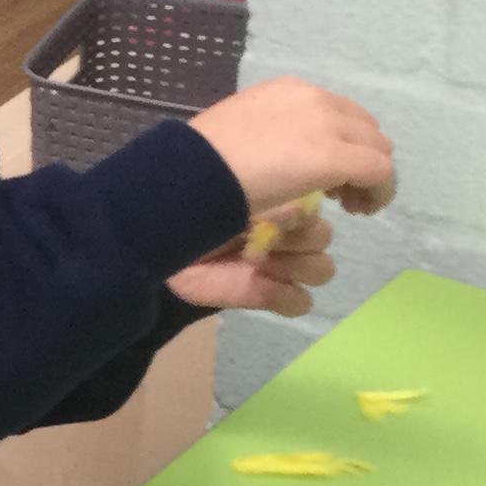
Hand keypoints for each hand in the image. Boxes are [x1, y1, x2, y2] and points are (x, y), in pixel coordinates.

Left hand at [167, 200, 337, 317]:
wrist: (161, 236)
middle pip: (323, 237)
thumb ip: (283, 197)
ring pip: (321, 268)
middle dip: (293, 233)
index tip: (267, 203)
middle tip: (254, 231)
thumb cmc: (202, 202)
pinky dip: (282, 295)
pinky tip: (255, 281)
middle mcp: (288, 230)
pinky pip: (301, 302)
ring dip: (292, 263)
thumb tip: (300, 211)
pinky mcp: (269, 296)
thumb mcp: (243, 183)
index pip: (323, 211)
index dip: (299, 209)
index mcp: (284, 197)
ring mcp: (282, 265)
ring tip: (253, 258)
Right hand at [189, 76, 396, 219]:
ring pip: (379, 149)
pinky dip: (378, 193)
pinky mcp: (337, 158)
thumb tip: (277, 153)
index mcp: (290, 90)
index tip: (324, 176)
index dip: (341, 144)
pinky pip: (381, 174)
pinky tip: (360, 210)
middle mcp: (316, 99)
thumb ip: (269, 133)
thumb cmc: (204, 159)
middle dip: (360, 160)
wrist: (194, 172)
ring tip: (349, 205)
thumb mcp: (241, 130)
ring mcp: (329, 127)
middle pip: (366, 128)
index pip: (339, 112)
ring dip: (369, 177)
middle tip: (339, 194)